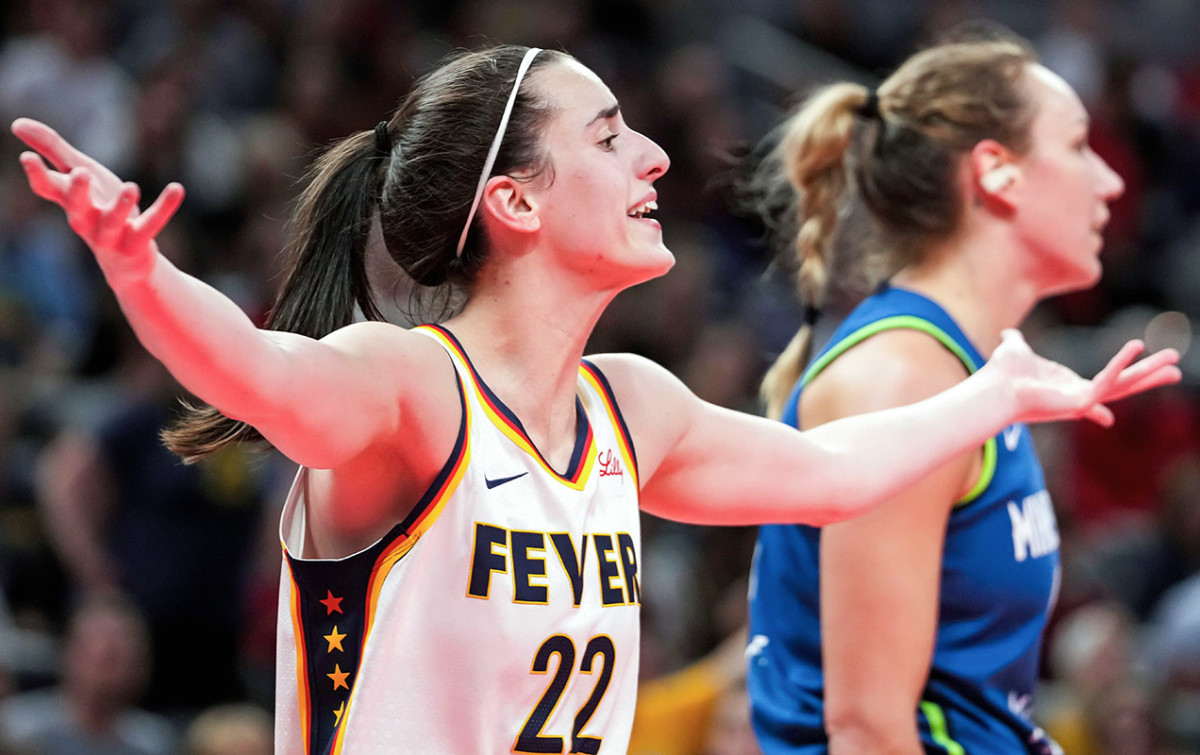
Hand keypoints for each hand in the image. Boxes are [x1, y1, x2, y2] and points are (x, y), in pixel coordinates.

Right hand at [11, 117, 183, 284]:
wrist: (125, 263)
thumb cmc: (98, 210)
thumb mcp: (79, 175)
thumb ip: (52, 149)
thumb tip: (16, 123)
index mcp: (71, 202)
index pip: (48, 189)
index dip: (37, 175)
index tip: (28, 158)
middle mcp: (87, 220)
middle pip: (77, 208)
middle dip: (78, 192)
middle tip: (80, 173)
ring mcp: (112, 236)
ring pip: (112, 223)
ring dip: (120, 207)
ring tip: (130, 186)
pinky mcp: (137, 243)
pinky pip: (151, 225)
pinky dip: (164, 208)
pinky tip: (177, 188)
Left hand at [991, 329, 1181, 426]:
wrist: (993, 387)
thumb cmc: (1002, 374)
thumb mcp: (1015, 350)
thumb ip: (1014, 342)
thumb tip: (1007, 334)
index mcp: (1070, 385)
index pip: (1106, 382)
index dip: (1126, 376)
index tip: (1145, 381)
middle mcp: (1080, 395)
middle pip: (1123, 384)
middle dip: (1149, 375)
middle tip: (1176, 366)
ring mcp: (1082, 401)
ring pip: (1123, 385)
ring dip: (1149, 372)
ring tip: (1174, 360)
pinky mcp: (1079, 402)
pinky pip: (1106, 381)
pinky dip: (1120, 364)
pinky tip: (1136, 346)